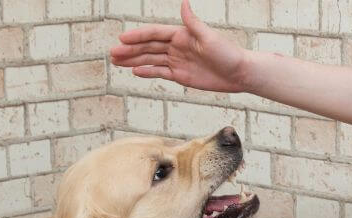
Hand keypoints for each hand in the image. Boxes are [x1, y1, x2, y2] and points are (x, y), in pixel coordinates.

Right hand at [110, 0, 249, 92]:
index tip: (122, 38)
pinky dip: (147, 72)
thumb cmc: (228, 53)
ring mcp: (177, 61)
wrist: (239, 73)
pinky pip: (160, 73)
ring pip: (150, 60)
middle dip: (130, 50)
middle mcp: (177, 47)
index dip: (138, 36)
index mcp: (182, 35)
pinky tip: (134, 71)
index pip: (155, 34)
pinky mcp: (181, 75)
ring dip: (133, 60)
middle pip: (148, 48)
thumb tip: (184, 2)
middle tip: (112, 53)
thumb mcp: (209, 37)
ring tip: (116, 61)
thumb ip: (192, 22)